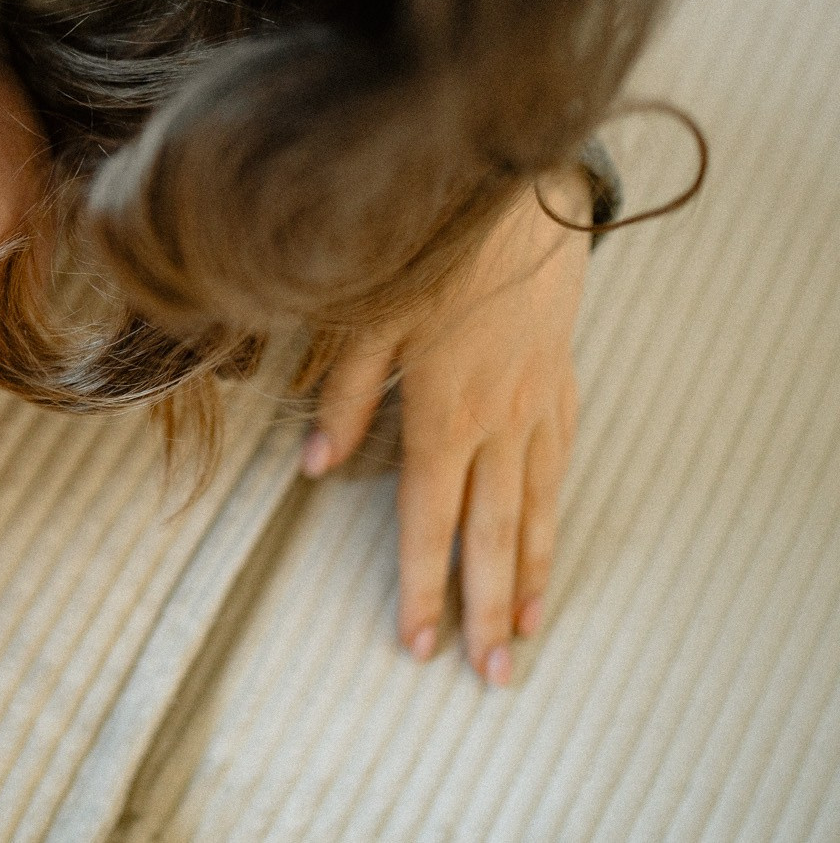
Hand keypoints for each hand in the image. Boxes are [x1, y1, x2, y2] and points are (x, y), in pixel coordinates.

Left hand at [302, 173, 591, 685]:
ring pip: (534, 510)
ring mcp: (536, 407)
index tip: (418, 640)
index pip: (428, 518)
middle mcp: (496, 421)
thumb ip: (343, 395)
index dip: (421, 583)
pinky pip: (557, 469)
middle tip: (488, 675)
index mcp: (442, 409)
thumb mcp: (369, 315)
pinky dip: (553, 517)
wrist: (521, 199)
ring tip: (528, 636)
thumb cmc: (432, 252)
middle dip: (487, 609)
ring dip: (531, 578)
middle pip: (490, 534)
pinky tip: (547, 547)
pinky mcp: (560, 388)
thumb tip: (313, 469)